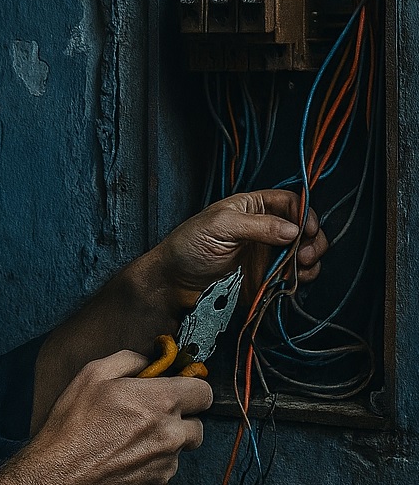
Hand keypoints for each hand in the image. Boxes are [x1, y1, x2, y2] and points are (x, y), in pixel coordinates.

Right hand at [0, 350, 212, 484]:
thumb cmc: (73, 424)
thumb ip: (129, 360)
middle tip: (148, 421)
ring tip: (125, 446)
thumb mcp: (93, 374)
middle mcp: (172, 436)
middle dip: (178, 422)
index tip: (177, 394)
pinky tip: (121, 467)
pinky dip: (148, 473)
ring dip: (161, 448)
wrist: (57, 479)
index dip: (192, 391)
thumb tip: (149, 362)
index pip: (205, 393)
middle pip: (197, 427)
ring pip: (178, 454)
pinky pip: (162, 478)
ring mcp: (166, 469)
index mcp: (162, 402)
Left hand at [155, 189, 327, 307]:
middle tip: (303, 256)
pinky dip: (299, 279)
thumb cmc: (188, 246)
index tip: (307, 230)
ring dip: (309, 261)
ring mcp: (266, 254)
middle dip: (312, 240)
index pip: (290, 202)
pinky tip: (290, 281)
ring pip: (302, 253)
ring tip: (299, 270)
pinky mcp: (265, 278)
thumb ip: (259, 226)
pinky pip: (292, 277)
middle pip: (303, 228)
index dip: (304, 213)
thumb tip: (294, 230)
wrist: (173, 282)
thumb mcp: (221, 226)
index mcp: (252, 207)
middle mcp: (264, 229)